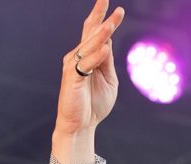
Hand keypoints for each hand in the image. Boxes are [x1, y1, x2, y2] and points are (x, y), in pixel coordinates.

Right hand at [52, 0, 124, 162]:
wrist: (82, 125)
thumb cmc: (94, 105)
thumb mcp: (109, 81)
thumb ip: (108, 63)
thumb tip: (108, 44)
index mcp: (88, 57)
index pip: (96, 34)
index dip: (105, 20)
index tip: (117, 8)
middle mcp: (78, 56)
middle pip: (92, 33)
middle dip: (103, 18)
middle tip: (117, 6)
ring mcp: (74, 65)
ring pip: (90, 45)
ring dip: (102, 34)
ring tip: (112, 23)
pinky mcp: (73, 76)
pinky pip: (87, 63)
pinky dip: (96, 56)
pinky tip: (105, 48)